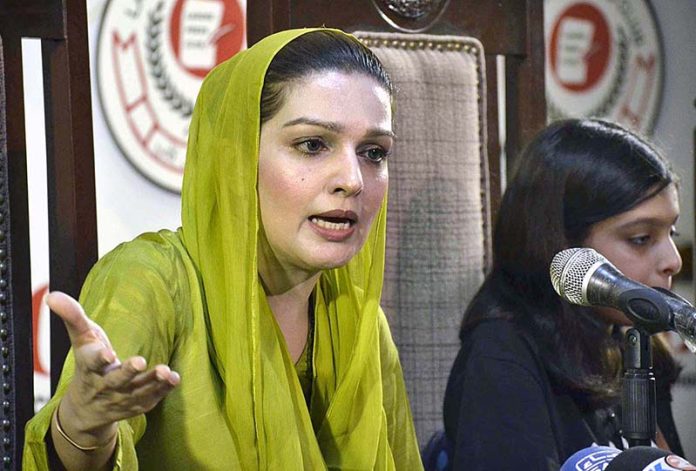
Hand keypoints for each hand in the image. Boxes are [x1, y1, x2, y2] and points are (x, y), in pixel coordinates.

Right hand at [47, 291, 179, 445]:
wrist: (86, 410)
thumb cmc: (87, 365)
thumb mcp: (80, 340)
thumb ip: (73, 317)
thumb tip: (52, 295)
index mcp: (89, 368)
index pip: (92, 363)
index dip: (99, 358)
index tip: (107, 354)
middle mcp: (104, 385)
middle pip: (116, 380)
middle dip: (128, 372)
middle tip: (140, 361)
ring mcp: (121, 398)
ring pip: (137, 392)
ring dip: (152, 382)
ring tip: (166, 371)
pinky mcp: (136, 406)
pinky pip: (150, 399)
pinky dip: (162, 390)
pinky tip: (174, 378)